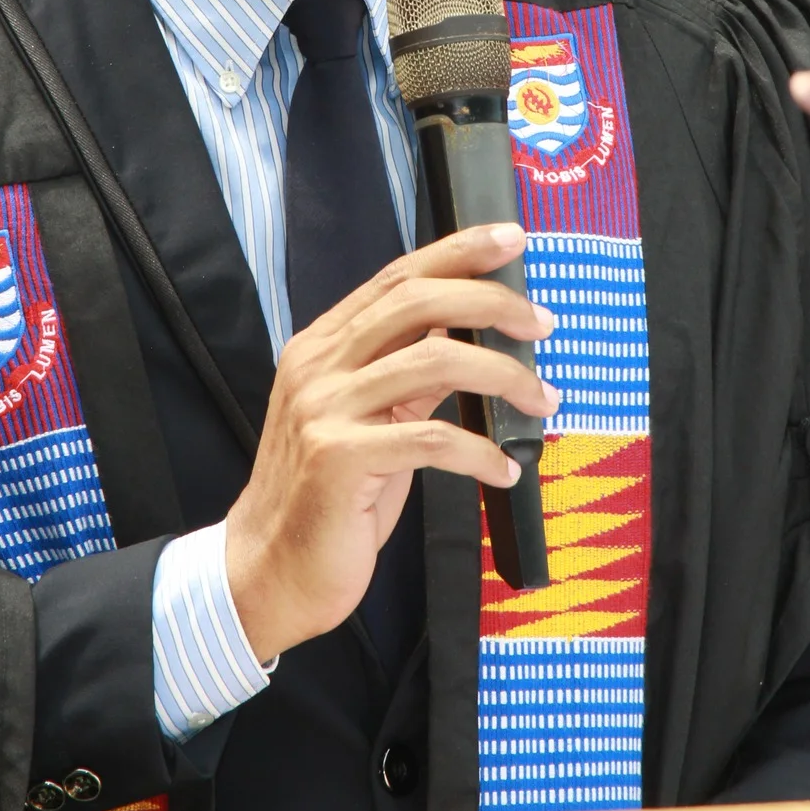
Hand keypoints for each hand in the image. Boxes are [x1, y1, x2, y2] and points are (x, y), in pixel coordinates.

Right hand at [224, 223, 556, 661]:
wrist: (268, 570)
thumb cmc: (327, 499)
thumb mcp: (369, 421)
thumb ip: (407, 375)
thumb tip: (468, 335)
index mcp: (323, 348)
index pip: (397, 278)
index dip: (458, 253)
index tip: (510, 241)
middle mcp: (318, 367)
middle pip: (416, 303)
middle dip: (491, 303)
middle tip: (542, 323)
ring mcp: (324, 410)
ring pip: (435, 361)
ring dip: (504, 378)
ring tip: (541, 400)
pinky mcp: (339, 459)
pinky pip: (432, 440)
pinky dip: (481, 452)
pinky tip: (503, 469)